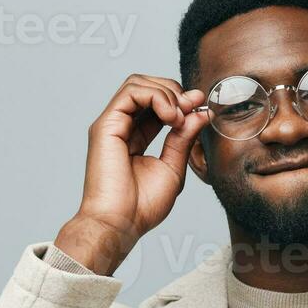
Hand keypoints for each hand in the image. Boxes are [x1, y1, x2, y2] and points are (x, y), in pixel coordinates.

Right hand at [54, 74, 211, 274]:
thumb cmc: (142, 206)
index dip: (181, 99)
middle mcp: (122, 126)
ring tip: (180, 116)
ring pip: (137, 83)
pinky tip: (171, 116)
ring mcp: (112, 124)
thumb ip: (184, 138)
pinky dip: (156, 96)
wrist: (121, 224)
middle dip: (175, 91)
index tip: (202, 106)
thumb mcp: (173, 167)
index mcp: (136, 136)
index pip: (158, 103)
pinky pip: (131, 92)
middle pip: (147, 86)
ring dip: (166, 92)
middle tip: (194, 106)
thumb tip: (199, 113)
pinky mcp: (106, 125)